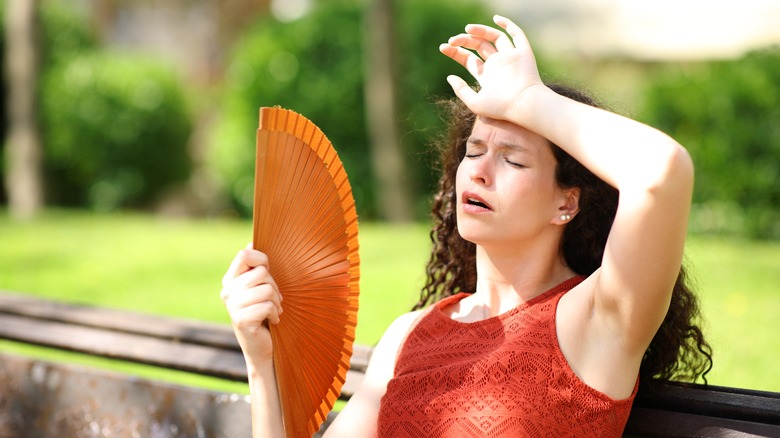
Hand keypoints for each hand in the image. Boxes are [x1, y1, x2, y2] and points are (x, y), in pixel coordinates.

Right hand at [221, 247, 282, 365]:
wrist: (262, 347)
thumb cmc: (264, 313)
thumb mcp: (259, 288)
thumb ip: (255, 267)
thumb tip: (252, 241)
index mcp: (230, 280)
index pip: (244, 255)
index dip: (262, 259)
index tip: (268, 272)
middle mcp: (227, 291)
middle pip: (261, 273)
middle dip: (275, 286)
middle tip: (273, 300)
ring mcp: (232, 306)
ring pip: (267, 289)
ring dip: (277, 302)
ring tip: (273, 311)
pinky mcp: (241, 320)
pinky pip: (268, 306)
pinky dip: (276, 314)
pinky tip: (272, 321)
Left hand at [439, 15, 543, 122]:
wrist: (523, 104)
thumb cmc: (500, 107)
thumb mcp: (475, 102)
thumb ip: (461, 90)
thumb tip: (449, 77)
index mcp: (486, 76)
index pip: (469, 60)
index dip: (455, 52)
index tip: (443, 47)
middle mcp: (497, 65)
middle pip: (479, 46)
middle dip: (464, 41)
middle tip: (452, 40)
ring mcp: (510, 58)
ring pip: (494, 38)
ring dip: (480, 31)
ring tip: (467, 29)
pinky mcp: (523, 53)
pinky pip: (516, 35)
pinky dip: (508, 25)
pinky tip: (496, 19)